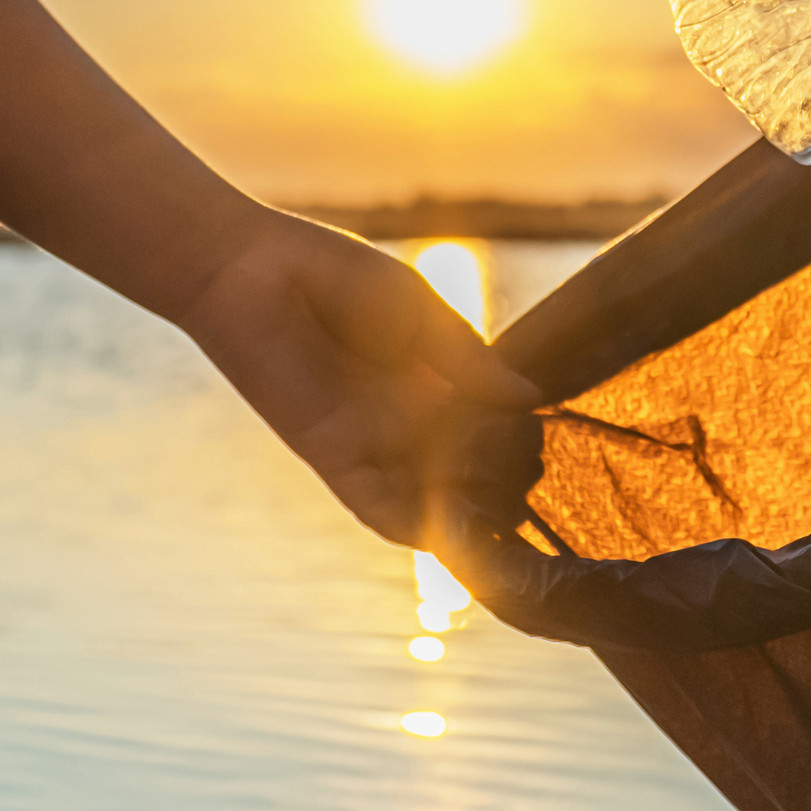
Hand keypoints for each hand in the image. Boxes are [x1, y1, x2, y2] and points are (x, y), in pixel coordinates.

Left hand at [169, 212, 543, 542]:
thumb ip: (466, 355)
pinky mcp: (333, 455)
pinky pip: (375, 506)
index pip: (483, 422)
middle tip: (543, 508)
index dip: (517, 442)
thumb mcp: (418, 310)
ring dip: (460, 518)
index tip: (560, 456)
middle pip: (460, 468)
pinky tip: (449, 540)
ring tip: (507, 536)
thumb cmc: (332, 273)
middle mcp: (402, 415)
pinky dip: (410, 527)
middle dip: (497, 490)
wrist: (250, 270)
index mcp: (427, 375)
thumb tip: (527, 395)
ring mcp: (369, 439)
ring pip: (424, 496)